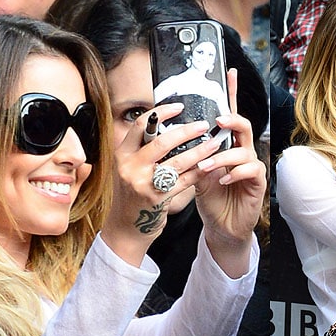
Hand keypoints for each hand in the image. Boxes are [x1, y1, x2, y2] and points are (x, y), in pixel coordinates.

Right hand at [101, 103, 220, 265]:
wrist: (125, 228)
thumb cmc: (132, 195)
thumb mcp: (129, 169)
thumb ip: (142, 150)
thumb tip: (167, 125)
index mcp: (122, 154)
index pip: (141, 125)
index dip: (162, 112)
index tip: (179, 107)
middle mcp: (129, 167)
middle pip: (162, 140)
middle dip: (187, 131)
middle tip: (203, 126)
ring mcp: (142, 183)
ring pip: (177, 161)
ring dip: (199, 151)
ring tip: (213, 145)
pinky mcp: (157, 198)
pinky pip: (184, 181)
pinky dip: (198, 172)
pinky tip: (209, 166)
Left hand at [193, 69, 266, 277]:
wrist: (222, 226)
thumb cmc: (210, 197)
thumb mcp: (195, 171)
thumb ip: (190, 152)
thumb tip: (168, 133)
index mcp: (226, 144)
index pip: (229, 115)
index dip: (231, 93)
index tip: (229, 71)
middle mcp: (241, 151)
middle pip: (243, 125)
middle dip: (231, 120)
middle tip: (217, 122)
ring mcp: (251, 166)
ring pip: (244, 150)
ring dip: (222, 156)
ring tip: (205, 167)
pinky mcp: (257, 183)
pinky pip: (250, 171)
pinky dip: (234, 174)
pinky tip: (222, 182)